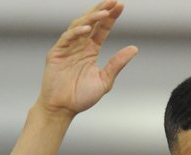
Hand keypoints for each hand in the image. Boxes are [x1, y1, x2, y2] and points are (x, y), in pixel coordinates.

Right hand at [36, 0, 137, 116]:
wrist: (63, 108)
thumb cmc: (81, 97)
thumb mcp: (105, 80)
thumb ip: (117, 63)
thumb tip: (134, 49)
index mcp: (90, 51)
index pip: (102, 29)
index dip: (110, 17)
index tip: (120, 6)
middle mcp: (79, 46)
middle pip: (91, 22)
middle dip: (102, 11)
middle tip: (113, 0)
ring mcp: (67, 48)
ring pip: (79, 26)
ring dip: (91, 18)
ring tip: (104, 12)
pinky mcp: (56, 53)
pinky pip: (67, 39)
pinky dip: (76, 32)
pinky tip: (87, 29)